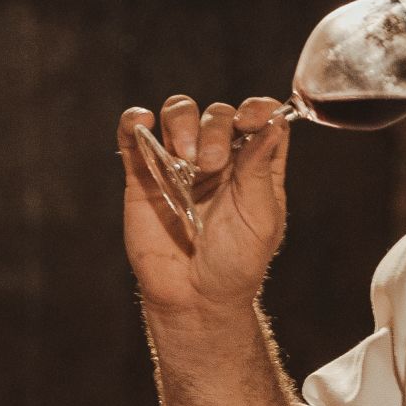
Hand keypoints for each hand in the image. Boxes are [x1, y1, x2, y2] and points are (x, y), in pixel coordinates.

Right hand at [118, 94, 291, 314]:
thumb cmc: (236, 264)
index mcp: (253, 165)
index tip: (251, 119)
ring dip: (181, 122)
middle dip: (215, 129)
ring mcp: (179, 163)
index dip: (257, 109)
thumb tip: (271, 124)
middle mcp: (218, 157)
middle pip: (218, 114)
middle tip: (210, 164)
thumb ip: (260, 170)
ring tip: (184, 156)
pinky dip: (135, 120)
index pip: (260, 117)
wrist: (194, 297)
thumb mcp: (260, 219)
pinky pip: (134, 135)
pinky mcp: (144, 174)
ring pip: (179, 113)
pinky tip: (142, 122)